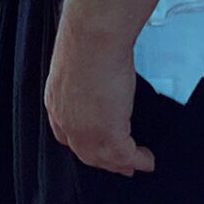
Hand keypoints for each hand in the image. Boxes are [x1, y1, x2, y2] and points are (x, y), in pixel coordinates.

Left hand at [44, 27, 154, 176]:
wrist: (92, 37)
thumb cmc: (87, 39)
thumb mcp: (77, 66)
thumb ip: (84, 80)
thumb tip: (99, 78)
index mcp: (56, 103)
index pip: (66, 135)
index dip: (83, 145)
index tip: (95, 149)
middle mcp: (67, 121)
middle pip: (86, 152)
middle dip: (104, 161)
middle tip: (121, 166)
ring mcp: (85, 131)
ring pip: (105, 159)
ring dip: (123, 164)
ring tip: (137, 165)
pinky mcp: (108, 133)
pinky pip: (125, 156)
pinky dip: (139, 160)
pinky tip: (147, 160)